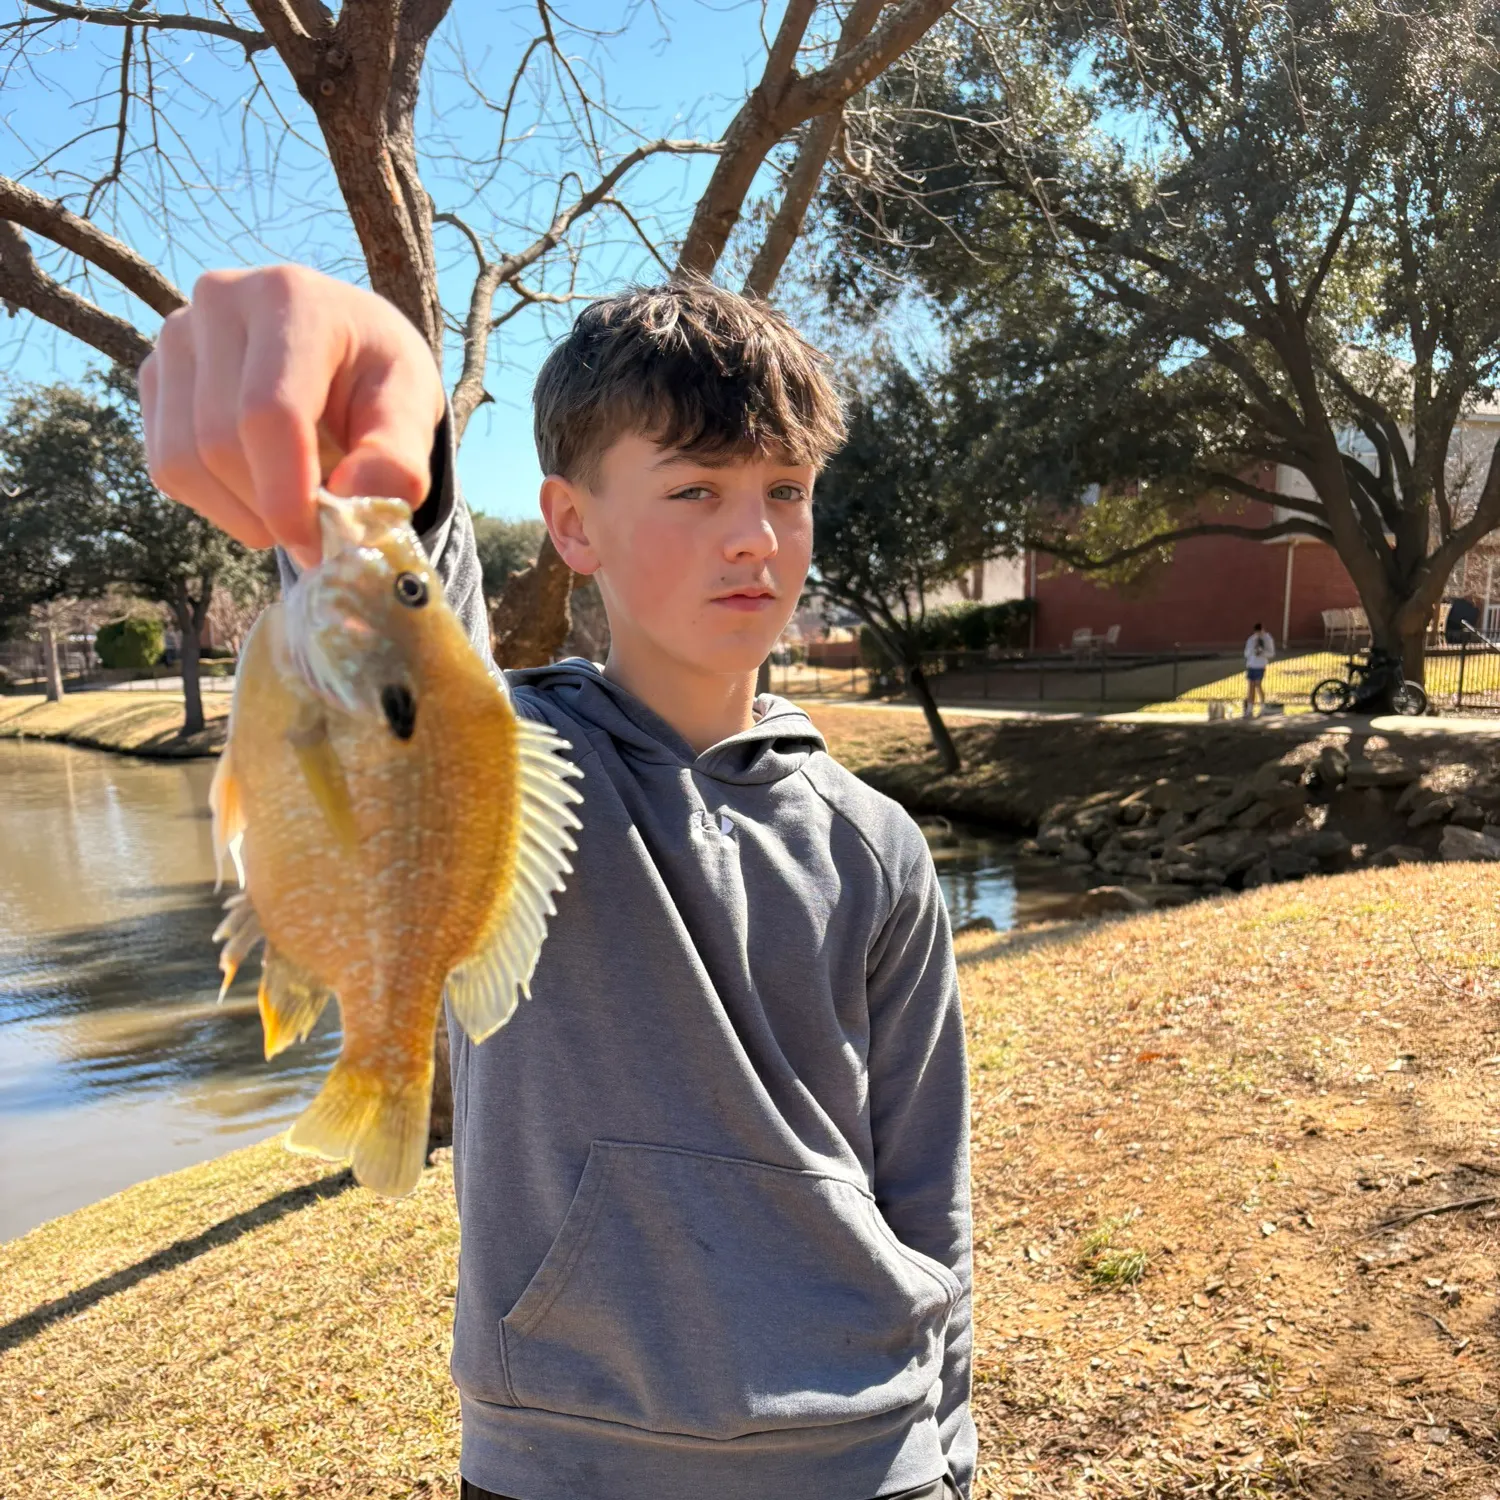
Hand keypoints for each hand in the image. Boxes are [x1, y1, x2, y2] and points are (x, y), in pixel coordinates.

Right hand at [140, 265, 445, 568]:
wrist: (344, 347)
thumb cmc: (380, 378)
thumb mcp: (413, 408)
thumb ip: (399, 459)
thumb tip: (355, 500)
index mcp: (292, 299)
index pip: (269, 412)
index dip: (287, 494)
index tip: (317, 545)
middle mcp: (219, 301)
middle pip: (219, 442)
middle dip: (269, 510)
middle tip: (316, 533)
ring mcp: (175, 336)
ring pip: (181, 461)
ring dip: (240, 513)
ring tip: (292, 509)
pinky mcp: (153, 375)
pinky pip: (165, 467)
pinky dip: (215, 502)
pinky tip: (259, 488)